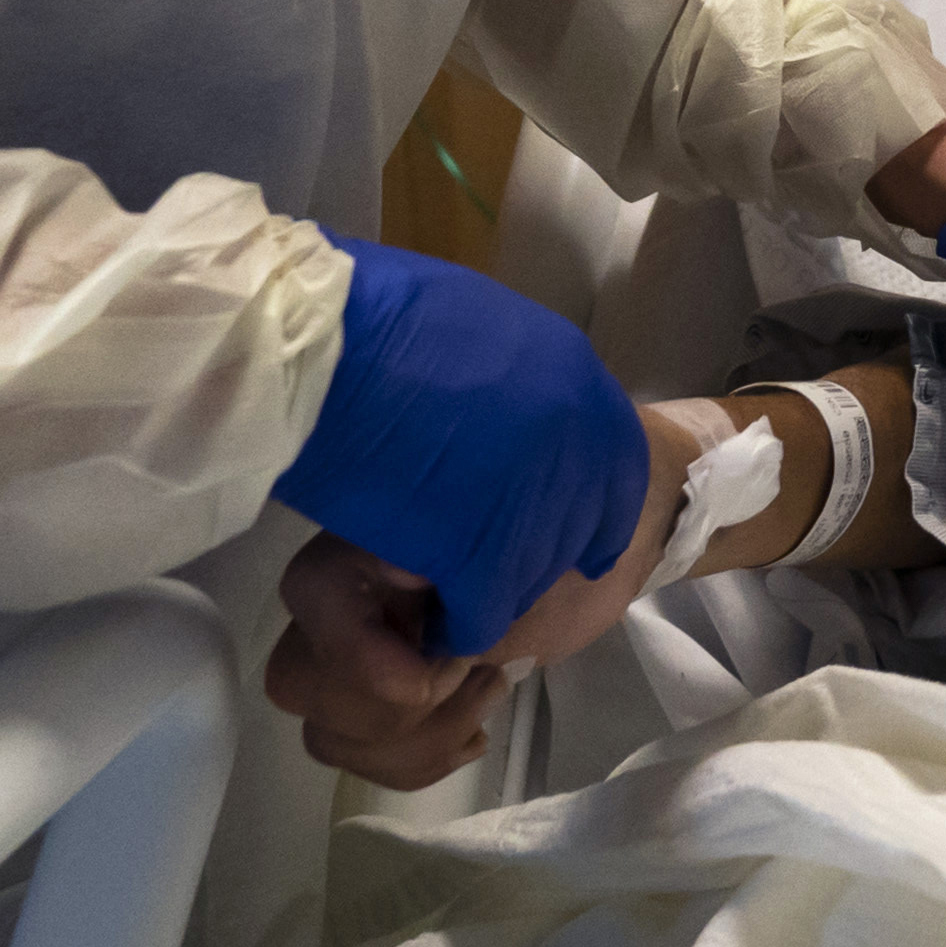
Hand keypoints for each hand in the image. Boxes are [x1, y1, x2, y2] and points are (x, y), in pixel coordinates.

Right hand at [265, 399, 688, 784]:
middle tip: (477, 674)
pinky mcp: (385, 697)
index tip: (467, 651)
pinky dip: (422, 761)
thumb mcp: (516, 543)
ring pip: (331, 737)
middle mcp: (337, 598)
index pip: (313, 614)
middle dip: (398, 709)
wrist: (606, 524)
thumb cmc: (563, 513)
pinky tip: (474, 729)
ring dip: (420, 740)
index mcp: (359, 540)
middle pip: (303, 688)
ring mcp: (356, 651)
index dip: (384, 666)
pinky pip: (367, 758)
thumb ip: (467, 593)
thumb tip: (444, 646)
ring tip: (490, 690)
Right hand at [269, 239, 649, 655]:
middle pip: (576, 530)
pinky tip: (429, 624)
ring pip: (534, 576)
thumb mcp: (484, 326)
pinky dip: (457, 627)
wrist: (327, 348)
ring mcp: (534, 503)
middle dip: (533, 550)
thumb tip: (513, 403)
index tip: (550, 527)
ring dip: (495, 589)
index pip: (618, 472)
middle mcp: (575, 448)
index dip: (587, 509)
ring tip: (449, 588)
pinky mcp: (484, 555)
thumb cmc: (381, 319)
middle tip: (481, 556)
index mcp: (579, 384)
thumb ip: (516, 376)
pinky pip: (484, 614)